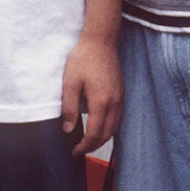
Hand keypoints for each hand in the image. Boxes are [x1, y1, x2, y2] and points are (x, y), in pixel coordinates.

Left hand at [60, 34, 123, 155]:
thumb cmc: (84, 57)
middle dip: (94, 145)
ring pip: (115, 127)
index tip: (74, 151)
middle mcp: (114, 102)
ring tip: (88, 140)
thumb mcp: (70, 82)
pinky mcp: (121, 90)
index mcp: (101, 102)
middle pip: (107, 134)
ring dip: (103, 137)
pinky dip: (109, 126)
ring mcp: (120, 96)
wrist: (101, 39)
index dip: (84, 146)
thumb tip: (68, 129)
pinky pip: (118, 116)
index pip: (95, 134)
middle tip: (80, 149)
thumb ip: (69, 107)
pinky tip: (99, 124)